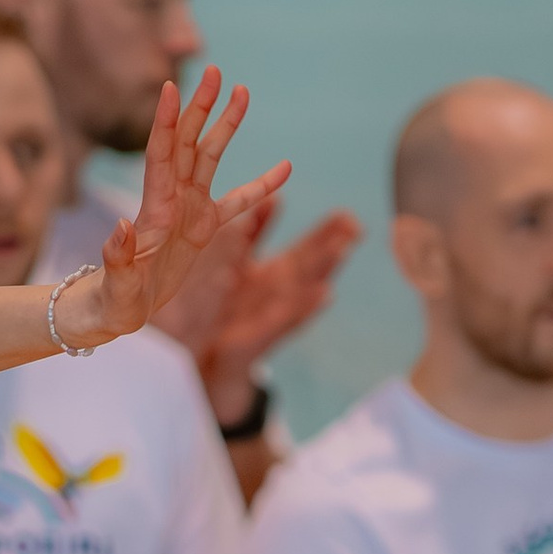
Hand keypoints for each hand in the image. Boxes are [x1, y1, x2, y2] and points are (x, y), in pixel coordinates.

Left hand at [59, 73, 292, 349]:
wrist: (117, 311)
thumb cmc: (113, 301)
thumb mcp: (117, 285)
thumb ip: (118, 259)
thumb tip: (120, 228)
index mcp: (154, 209)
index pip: (160, 155)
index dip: (164, 122)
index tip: (171, 87)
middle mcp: (171, 199)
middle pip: (186, 142)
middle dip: (200, 107)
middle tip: (215, 71)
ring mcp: (188, 209)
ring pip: (209, 157)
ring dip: (225, 125)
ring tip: (242, 90)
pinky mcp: (203, 226)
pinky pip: (238, 200)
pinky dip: (261, 186)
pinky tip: (286, 168)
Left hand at [186, 204, 360, 417]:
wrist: (198, 358)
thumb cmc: (223, 309)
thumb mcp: (236, 262)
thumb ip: (255, 231)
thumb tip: (274, 195)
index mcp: (277, 275)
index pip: (308, 249)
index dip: (328, 233)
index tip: (347, 215)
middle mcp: (281, 295)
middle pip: (312, 268)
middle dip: (332, 247)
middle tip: (355, 227)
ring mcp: (272, 317)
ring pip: (303, 292)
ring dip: (324, 272)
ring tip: (343, 251)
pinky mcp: (257, 337)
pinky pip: (283, 321)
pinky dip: (303, 308)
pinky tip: (325, 294)